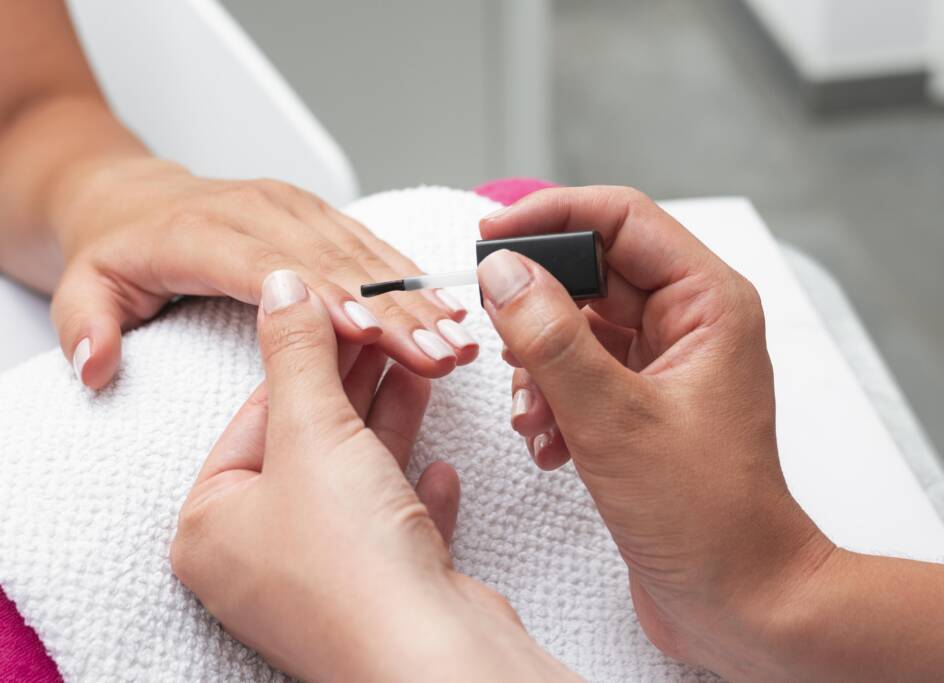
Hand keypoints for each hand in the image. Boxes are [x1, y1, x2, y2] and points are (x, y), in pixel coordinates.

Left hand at [49, 158, 476, 388]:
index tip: (368, 333)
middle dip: (393, 313)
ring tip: (459, 344)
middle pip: (334, 264)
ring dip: (417, 301)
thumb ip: (86, 324)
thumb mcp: (81, 286)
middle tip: (440, 354)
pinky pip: (373, 246)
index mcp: (201, 233)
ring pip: (366, 254)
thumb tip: (93, 366)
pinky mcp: (318, 214)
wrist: (131, 195)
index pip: (268, 269)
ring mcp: (293, 208)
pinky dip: (413, 281)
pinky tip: (448, 311)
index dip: (321, 299)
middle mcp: (257, 213)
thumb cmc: (115, 251)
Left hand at [170, 270, 573, 681]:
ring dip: (390, 425)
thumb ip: (295, 351)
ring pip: (356, 481)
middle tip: (389, 329)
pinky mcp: (379, 595)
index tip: (341, 309)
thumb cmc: (349, 556)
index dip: (303, 355)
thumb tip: (281, 283)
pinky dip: (415, 492)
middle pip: (307, 445)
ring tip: (424, 367)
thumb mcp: (312, 431)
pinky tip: (442, 467)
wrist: (431, 659)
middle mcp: (258, 559)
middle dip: (354, 383)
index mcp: (211, 527)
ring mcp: (321, 581)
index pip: (254, 417)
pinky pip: (394, 528)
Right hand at [478, 187, 833, 679]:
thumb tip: (502, 272)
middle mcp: (689, 323)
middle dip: (537, 309)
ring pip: (577, 326)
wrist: (740, 598)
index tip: (488, 234)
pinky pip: (578, 372)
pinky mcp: (640, 403)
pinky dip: (551, 399)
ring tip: (532, 415)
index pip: (620, 219)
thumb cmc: (706, 516)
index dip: (550, 216)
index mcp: (707, 303)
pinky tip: (548, 443)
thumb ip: (551, 339)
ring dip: (539, 366)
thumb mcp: (613, 418)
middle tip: (497, 333)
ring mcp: (663, 364)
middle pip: (592, 273)